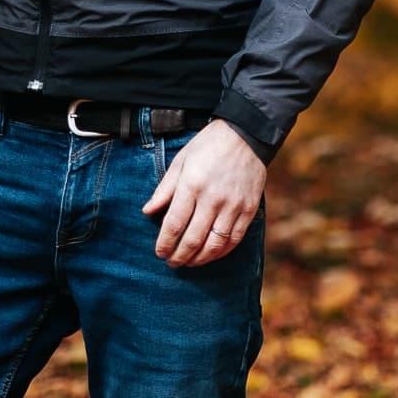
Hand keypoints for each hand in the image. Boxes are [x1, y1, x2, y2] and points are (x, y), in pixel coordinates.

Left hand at [143, 121, 266, 265]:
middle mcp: (213, 199)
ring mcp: (233, 206)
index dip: (165, 243)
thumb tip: (148, 211)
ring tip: (189, 262)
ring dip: (199, 259)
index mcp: (192, 185)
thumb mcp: (180, 162)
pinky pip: (234, 239)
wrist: (245, 135)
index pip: (174, 225)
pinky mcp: (249, 210)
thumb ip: (164, 189)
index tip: (159, 252)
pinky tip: (211, 254)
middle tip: (171, 262)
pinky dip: (221, 252)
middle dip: (179, 256)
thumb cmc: (208, 146)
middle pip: (193, 239)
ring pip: (215, 244)